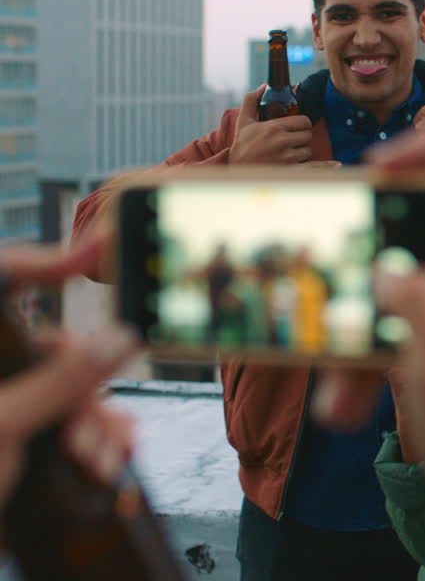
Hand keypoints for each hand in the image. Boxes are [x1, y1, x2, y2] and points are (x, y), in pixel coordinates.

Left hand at [0, 239, 137, 504]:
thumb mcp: (2, 424)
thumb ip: (63, 378)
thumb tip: (117, 337)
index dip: (40, 263)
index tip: (91, 257)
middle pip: (46, 346)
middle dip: (84, 384)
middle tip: (91, 416)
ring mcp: (0, 406)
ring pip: (61, 392)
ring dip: (94, 423)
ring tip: (99, 455)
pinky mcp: (12, 440)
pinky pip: (62, 425)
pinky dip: (90, 441)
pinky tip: (103, 462)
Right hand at [228, 84, 313, 164]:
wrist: (238, 170)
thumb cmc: (242, 145)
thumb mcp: (244, 121)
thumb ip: (251, 101)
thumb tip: (263, 86)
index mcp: (275, 127)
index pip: (304, 121)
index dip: (303, 123)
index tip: (298, 127)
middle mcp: (282, 141)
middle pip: (308, 135)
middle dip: (303, 137)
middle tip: (294, 140)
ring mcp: (287, 158)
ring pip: (308, 151)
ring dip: (303, 151)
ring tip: (292, 152)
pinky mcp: (289, 171)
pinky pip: (311, 166)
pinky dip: (316, 166)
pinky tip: (323, 164)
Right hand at [312, 133, 424, 573]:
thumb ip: (415, 301)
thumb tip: (391, 265)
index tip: (380, 162)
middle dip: (373, 263)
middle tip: (339, 284)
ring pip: (413, 290)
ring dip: (368, 335)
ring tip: (336, 400)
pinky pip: (419, 326)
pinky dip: (382, 357)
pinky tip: (349, 407)